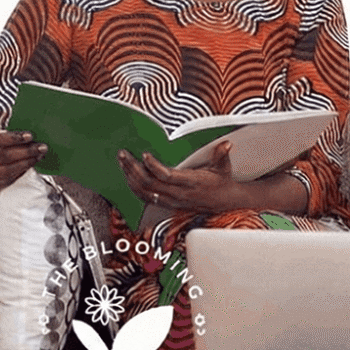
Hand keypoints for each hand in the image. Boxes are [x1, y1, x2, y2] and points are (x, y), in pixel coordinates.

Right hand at [0, 127, 47, 193]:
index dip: (13, 138)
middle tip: (42, 147)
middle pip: (4, 156)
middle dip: (26, 151)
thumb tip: (21, 136)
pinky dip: (19, 173)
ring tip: (38, 156)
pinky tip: (28, 166)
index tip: (29, 136)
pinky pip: (6, 181)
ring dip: (26, 163)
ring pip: (7, 170)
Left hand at [117, 141, 245, 212]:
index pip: (168, 176)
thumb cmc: (221, 182)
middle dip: (134, 169)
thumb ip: (221, 155)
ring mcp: (171, 201)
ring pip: (144, 192)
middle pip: (150, 184)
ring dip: (130, 177)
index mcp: (192, 183)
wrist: (223, 202)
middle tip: (124, 155)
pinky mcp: (167, 204)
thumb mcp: (224, 167)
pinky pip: (145, 198)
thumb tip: (226, 144)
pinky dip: (134, 188)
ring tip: (122, 162)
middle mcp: (179, 194)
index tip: (145, 155)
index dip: (154, 166)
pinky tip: (128, 177)